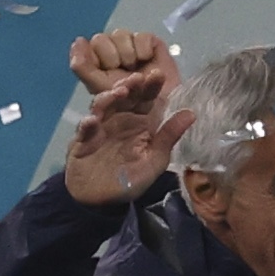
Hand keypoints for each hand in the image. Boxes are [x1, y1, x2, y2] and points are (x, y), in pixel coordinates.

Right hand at [57, 47, 187, 207]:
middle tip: (137, 78)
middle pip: (124, 98)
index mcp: (141, 122)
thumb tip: (191, 113)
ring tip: (118, 93)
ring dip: (108, 98)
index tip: (158, 74)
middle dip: (130, 86)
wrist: (102, 200)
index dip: (152, 87)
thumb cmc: (132, 178)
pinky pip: (84, 130)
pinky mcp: (83, 141)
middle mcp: (120, 120)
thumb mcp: (155, 159)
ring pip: (102, 107)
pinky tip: (91, 121)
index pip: (147, 100)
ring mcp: (100, 128)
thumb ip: (169, 136)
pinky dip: (86, 125)